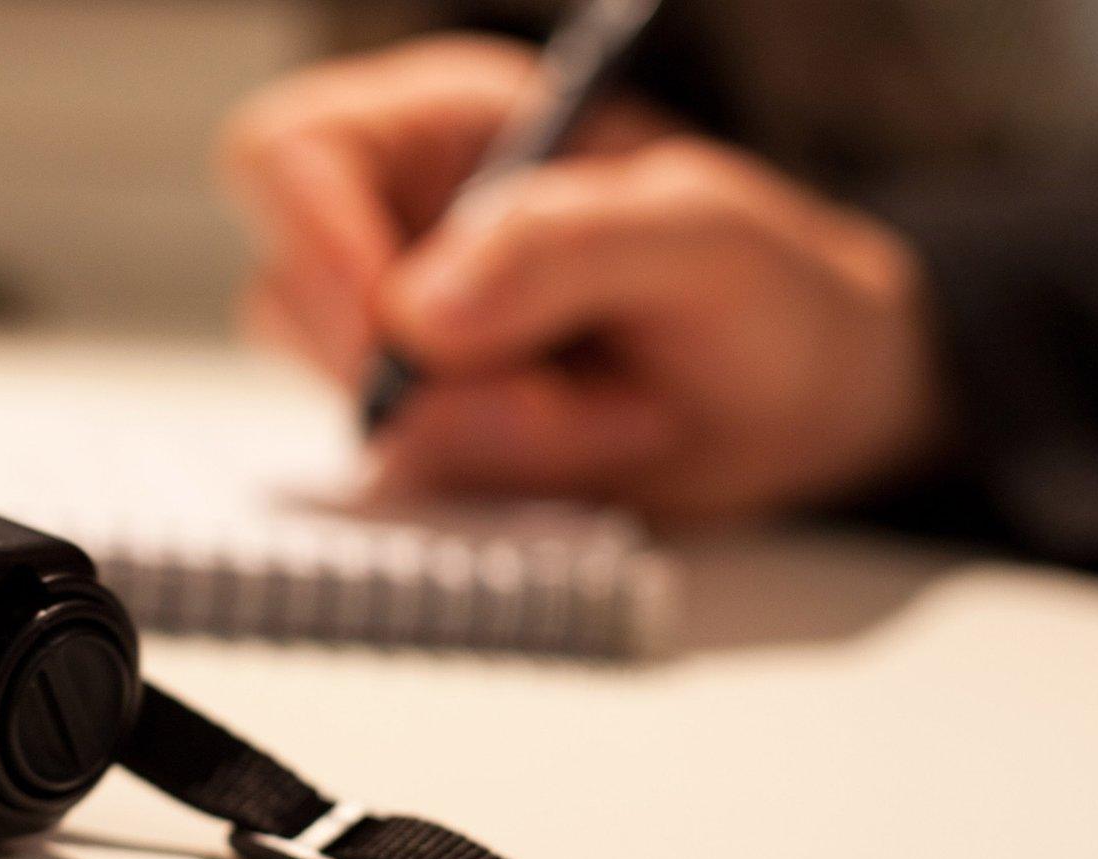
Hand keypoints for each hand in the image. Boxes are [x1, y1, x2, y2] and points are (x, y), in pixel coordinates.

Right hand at [220, 35, 944, 523]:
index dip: (313, 237)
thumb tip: (420, 312)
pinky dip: (504, 489)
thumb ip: (564, 244)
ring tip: (616, 415)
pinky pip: (408, 485)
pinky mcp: (426, 442)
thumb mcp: (701, 234)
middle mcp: (397, 233)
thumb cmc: (767, 287)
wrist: (811, 408)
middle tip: (559, 400)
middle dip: (433, 378)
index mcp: (441, 131)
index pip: (287, 156)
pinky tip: (593, 452)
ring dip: (491, 439)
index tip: (402, 327)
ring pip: (355, 411)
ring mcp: (403, 350)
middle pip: (295, 301)